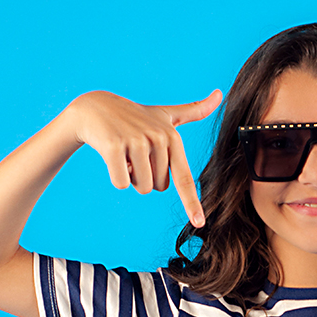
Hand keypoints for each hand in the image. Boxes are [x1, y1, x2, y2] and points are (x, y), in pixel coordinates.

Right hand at [66, 88, 222, 225]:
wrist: (96, 107)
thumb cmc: (136, 116)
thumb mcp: (165, 114)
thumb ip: (194, 111)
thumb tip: (220, 94)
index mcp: (172, 137)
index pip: (184, 178)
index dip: (192, 203)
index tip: (200, 223)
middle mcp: (157, 139)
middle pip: (157, 187)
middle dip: (145, 177)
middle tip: (136, 154)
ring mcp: (135, 142)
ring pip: (140, 187)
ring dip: (131, 177)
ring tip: (125, 154)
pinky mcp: (114, 147)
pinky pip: (121, 183)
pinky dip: (115, 176)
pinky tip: (112, 156)